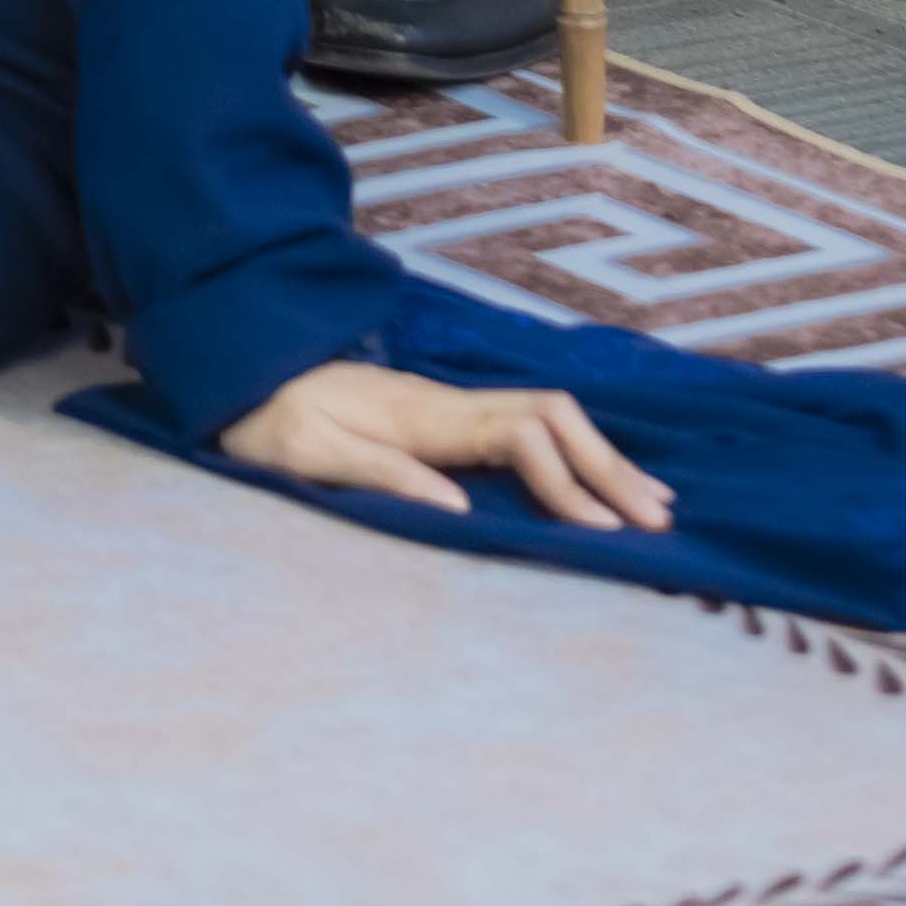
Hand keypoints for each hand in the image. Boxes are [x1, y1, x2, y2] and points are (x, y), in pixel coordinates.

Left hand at [215, 356, 672, 530]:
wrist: (244, 376)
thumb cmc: (273, 424)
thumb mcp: (313, 457)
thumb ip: (383, 477)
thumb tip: (459, 510)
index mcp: (425, 416)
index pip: (518, 434)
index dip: (563, 480)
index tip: (598, 529)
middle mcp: (449, 404)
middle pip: (552, 416)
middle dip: (608, 465)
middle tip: (660, 519)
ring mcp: (452, 408)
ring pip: (548, 418)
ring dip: (601, 457)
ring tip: (653, 503)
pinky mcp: (448, 421)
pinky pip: (528, 429)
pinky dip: (573, 453)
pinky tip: (595, 482)